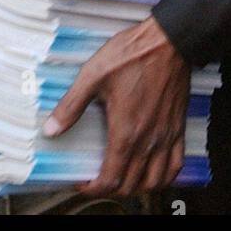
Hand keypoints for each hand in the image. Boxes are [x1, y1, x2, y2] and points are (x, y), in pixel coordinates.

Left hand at [43, 16, 190, 196]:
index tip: (83, 182)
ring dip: (139, 187)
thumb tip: (52, 129)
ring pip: (156, 181)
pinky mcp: (178, 126)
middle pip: (132, 186)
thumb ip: (71, 105)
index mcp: (126, 131)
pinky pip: (176, 164)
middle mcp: (148, 139)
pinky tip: (154, 169)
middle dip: (112, 189)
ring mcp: (166, 135)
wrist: (169, 40)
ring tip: (125, 178)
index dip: (94, 189)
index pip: (111, 180)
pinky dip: (165, 176)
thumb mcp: (94, 74)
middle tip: (99, 179)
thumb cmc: (133, 54)